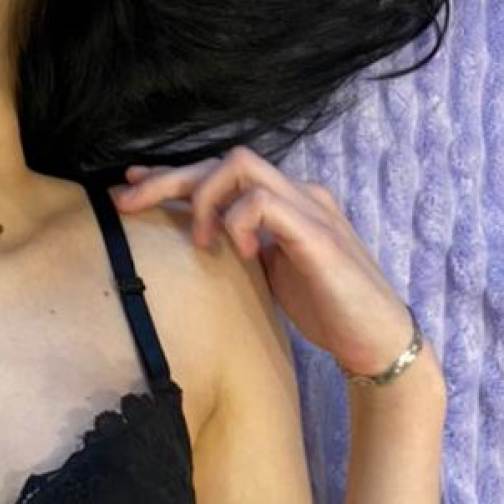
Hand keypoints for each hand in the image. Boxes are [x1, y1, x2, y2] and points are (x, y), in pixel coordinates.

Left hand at [109, 145, 424, 380]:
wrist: (378, 343)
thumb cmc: (327, 310)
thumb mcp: (270, 273)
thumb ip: (240, 249)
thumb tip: (192, 240)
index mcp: (285, 201)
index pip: (220, 171)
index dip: (172, 175)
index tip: (129, 184)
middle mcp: (297, 193)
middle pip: (222, 160)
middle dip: (167, 178)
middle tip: (126, 202)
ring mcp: (310, 207)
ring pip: (241, 166)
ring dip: (204, 197)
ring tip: (199, 240)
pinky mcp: (318, 234)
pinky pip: (264, 203)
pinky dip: (239, 222)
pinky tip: (238, 253)